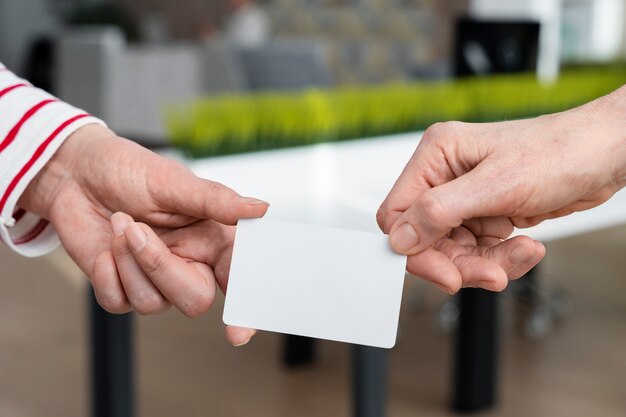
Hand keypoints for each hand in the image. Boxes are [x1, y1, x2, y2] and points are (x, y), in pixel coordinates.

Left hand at [19, 125, 267, 344]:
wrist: (77, 174)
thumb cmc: (129, 170)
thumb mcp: (174, 181)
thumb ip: (216, 200)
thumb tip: (260, 209)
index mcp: (211, 237)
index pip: (237, 276)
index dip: (243, 307)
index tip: (239, 333)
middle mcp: (188, 261)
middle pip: (195, 300)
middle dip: (162, 270)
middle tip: (137, 232)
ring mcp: (154, 278)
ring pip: (153, 303)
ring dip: (128, 262)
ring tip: (119, 223)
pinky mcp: (122, 286)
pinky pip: (120, 303)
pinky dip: (106, 275)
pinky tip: (105, 248)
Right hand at [378, 86, 625, 292]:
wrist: (605, 156)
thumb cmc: (560, 152)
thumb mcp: (496, 184)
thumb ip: (439, 211)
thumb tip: (399, 238)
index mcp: (437, 156)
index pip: (399, 213)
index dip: (416, 249)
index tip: (444, 273)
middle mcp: (445, 176)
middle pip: (428, 238)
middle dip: (460, 261)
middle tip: (491, 274)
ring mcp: (466, 196)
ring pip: (455, 250)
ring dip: (486, 262)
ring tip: (520, 255)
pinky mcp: (485, 212)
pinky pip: (478, 250)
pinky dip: (501, 257)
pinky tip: (526, 247)